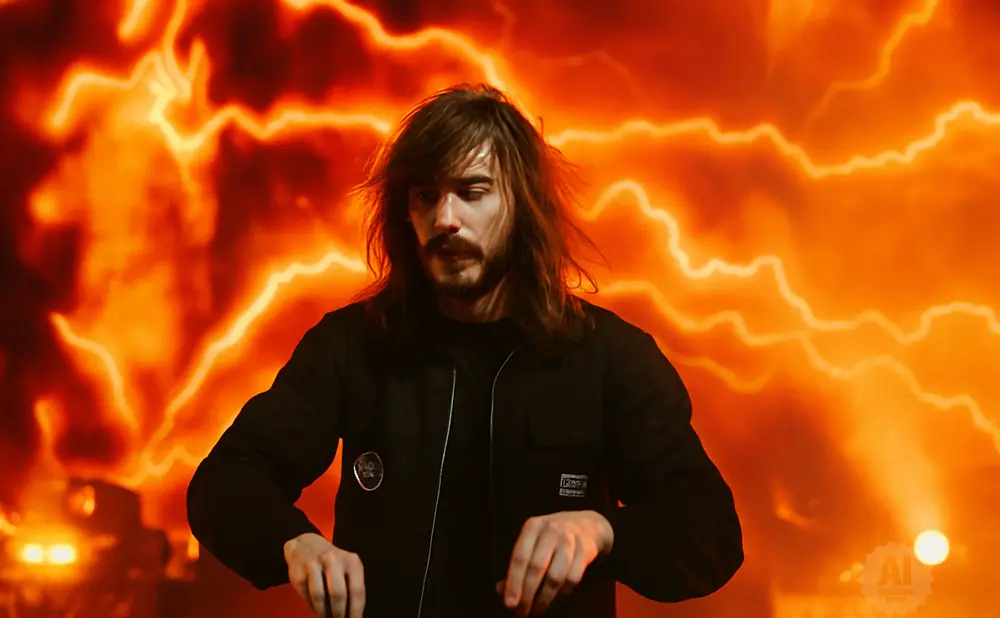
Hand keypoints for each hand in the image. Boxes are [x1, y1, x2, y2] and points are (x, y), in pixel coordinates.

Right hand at [284, 532, 365, 617]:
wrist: (306, 545)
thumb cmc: (332, 563)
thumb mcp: (347, 569)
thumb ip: (352, 589)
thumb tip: (353, 615)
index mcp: (351, 561)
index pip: (356, 590)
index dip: (355, 611)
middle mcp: (333, 559)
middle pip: (338, 594)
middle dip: (339, 614)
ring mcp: (314, 564)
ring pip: (319, 596)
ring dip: (323, 613)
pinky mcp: (298, 571)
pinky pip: (305, 595)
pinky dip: (312, 606)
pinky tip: (316, 609)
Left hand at [498, 510, 613, 616]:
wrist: (587, 525)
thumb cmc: (551, 537)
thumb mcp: (532, 542)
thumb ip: (518, 565)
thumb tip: (501, 590)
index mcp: (532, 527)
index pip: (519, 558)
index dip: (513, 583)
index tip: (509, 603)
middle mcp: (550, 530)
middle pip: (536, 568)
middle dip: (528, 594)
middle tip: (521, 612)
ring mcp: (570, 540)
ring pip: (555, 576)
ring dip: (544, 598)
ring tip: (537, 609)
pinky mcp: (585, 551)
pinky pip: (572, 578)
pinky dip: (562, 591)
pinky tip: (556, 595)